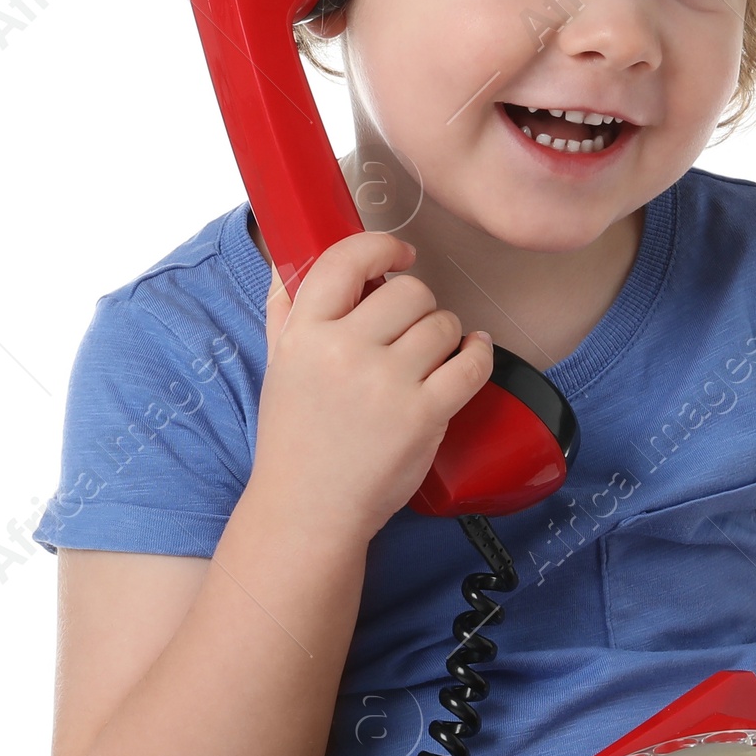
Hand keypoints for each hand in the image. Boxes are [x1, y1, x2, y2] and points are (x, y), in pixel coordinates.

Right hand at [251, 231, 494, 544]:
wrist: (309, 509)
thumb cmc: (295, 438)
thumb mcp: (276, 365)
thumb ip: (285, 307)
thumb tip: (288, 254)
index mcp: (305, 333)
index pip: (347, 259)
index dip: (382, 246)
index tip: (400, 254)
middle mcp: (344, 351)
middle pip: (410, 291)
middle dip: (419, 305)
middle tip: (411, 329)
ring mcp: (387, 384)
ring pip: (444, 323)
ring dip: (446, 333)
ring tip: (432, 354)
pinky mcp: (424, 415)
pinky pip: (471, 362)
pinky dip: (478, 352)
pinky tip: (472, 352)